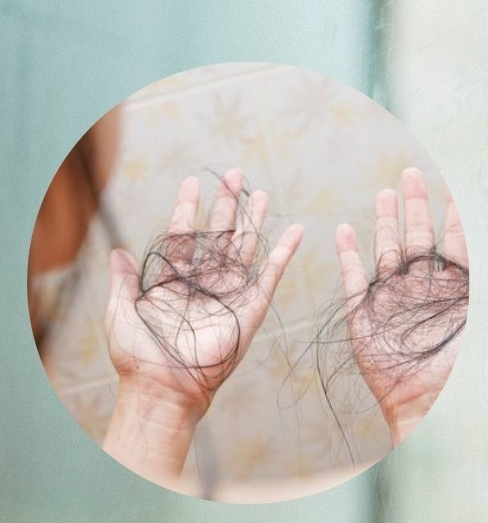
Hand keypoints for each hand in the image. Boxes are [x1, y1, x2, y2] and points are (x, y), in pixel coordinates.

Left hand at [103, 169, 301, 479]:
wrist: (165, 388)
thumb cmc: (138, 356)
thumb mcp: (121, 312)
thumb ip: (122, 281)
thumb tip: (117, 250)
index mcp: (173, 281)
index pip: (183, 235)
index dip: (187, 208)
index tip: (192, 182)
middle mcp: (203, 283)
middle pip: (219, 234)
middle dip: (226, 204)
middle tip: (234, 174)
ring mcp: (229, 294)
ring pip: (244, 247)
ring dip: (253, 220)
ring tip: (260, 192)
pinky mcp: (251, 308)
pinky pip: (271, 275)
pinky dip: (285, 253)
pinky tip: (295, 231)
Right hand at [336, 168, 467, 444]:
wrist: (425, 404)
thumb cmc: (459, 368)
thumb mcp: (481, 320)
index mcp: (451, 291)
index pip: (454, 244)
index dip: (453, 217)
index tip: (451, 188)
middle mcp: (421, 291)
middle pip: (418, 238)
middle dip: (415, 206)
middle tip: (411, 174)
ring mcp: (391, 302)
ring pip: (387, 252)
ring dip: (384, 224)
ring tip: (383, 194)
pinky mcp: (364, 317)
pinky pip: (354, 280)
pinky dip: (348, 255)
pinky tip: (344, 231)